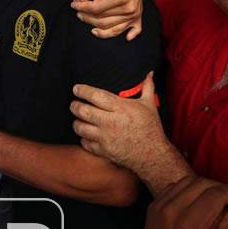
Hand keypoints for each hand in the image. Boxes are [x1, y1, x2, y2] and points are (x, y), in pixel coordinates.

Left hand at [70, 0, 145, 39]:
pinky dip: (126, 35)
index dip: (81, 7)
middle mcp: (129, 8)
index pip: (95, 9)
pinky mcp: (138, 15)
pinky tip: (123, 38)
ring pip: (111, 29)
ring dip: (97, 27)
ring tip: (86, 18)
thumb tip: (80, 0)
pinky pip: (132, 30)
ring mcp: (135, 13)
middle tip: (78, 10)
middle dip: (86, 17)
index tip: (73, 3)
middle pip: (101, 21)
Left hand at [71, 72, 189, 193]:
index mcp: (121, 108)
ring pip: (80, 128)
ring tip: (79, 119)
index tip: (76, 89)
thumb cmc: (150, 128)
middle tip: (74, 104)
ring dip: (77, 122)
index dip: (83, 91)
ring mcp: (106, 137)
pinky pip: (85, 143)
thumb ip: (147, 87)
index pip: (95, 96)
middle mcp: (111, 122)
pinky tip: (87, 135)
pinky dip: (83, 138)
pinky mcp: (104, 151)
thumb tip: (149, 73)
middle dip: (75, 106)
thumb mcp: (149, 105)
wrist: (153, 155)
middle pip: (83, 111)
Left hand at [140, 174, 227, 228]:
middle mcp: (171, 210)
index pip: (214, 194)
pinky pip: (173, 187)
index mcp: (189, 224)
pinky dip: (188, 188)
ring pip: (186, 181)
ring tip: (217, 197)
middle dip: (220, 186)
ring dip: (204, 185)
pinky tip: (198, 199)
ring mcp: (158, 207)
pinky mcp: (152, 208)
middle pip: (200, 183)